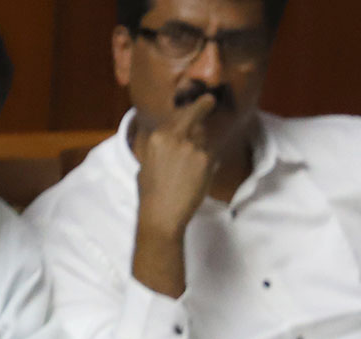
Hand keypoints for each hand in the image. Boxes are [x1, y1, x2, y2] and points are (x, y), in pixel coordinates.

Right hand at [134, 93, 219, 239]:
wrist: (161, 216)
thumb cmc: (151, 196)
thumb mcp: (147, 165)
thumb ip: (161, 148)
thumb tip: (172, 139)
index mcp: (157, 137)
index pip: (178, 116)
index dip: (189, 112)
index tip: (197, 106)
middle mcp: (174, 136)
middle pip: (195, 113)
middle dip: (204, 105)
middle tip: (210, 100)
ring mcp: (191, 146)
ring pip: (205, 138)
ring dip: (203, 148)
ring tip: (190, 172)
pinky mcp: (205, 159)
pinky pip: (213, 155)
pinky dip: (209, 165)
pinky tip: (198, 180)